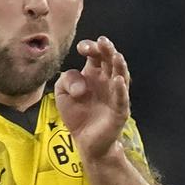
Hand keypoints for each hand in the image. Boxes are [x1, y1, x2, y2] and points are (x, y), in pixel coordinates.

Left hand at [54, 36, 130, 161]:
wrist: (85, 141)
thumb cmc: (76, 115)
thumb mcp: (62, 94)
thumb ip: (65, 81)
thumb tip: (81, 84)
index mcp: (94, 74)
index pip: (95, 55)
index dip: (90, 48)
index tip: (81, 48)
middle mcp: (107, 81)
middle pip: (110, 61)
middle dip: (107, 50)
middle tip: (102, 42)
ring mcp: (115, 94)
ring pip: (121, 76)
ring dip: (119, 65)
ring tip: (115, 55)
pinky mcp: (119, 111)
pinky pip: (121, 98)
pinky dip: (120, 89)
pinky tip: (117, 80)